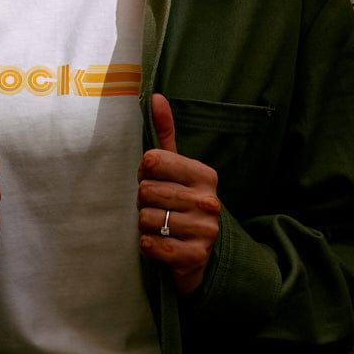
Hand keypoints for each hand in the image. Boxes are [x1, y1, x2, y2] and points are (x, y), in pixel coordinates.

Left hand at [137, 94, 220, 295]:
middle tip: (156, 207)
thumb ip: (165, 133)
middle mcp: (209, 200)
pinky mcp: (195, 256)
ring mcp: (205, 230)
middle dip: (144, 201)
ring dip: (145, 225)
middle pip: (147, 190)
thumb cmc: (182, 205)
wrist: (202, 257)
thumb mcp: (177, 169)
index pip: (152, 160)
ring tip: (160, 226)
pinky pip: (152, 244)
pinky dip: (147, 245)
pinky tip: (157, 243)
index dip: (144, 172)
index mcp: (205, 174)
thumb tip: (156, 96)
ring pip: (147, 218)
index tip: (154, 181)